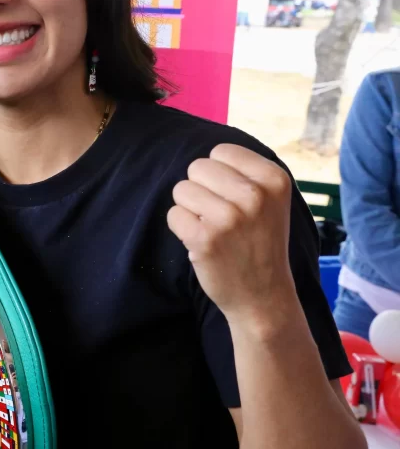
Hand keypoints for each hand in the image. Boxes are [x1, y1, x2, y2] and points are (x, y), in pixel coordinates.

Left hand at [167, 143, 295, 323]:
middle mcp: (255, 195)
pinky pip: (173, 214)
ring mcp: (229, 217)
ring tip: (213, 229)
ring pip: (181, 189)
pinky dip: (181, 228)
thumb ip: (245, 173)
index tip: (233, 198)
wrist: (263, 296)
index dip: (218, 174)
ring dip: (190, 209)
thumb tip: (208, 152)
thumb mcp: (270, 201)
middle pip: (197, 167)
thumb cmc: (260, 242)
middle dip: (200, 189)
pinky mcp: (204, 238)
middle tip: (219, 216)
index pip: (221, 151)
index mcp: (274, 179)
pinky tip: (202, 242)